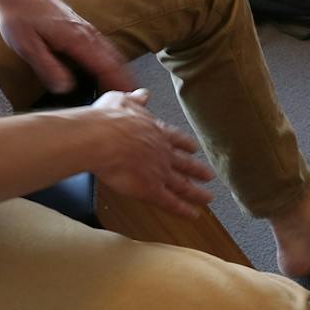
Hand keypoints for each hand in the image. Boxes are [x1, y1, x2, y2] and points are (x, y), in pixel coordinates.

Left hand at [0, 0, 135, 95]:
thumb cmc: (20, 17)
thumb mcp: (28, 47)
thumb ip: (48, 67)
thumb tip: (65, 88)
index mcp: (76, 40)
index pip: (105, 66)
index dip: (117, 83)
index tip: (127, 97)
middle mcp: (86, 33)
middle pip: (115, 60)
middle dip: (126, 78)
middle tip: (134, 96)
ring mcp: (86, 29)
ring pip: (112, 52)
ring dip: (121, 69)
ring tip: (127, 85)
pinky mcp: (81, 26)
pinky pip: (104, 46)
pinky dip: (113, 59)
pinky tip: (111, 66)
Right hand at [81, 89, 214, 216]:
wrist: (101, 139)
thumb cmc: (106, 120)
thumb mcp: (122, 101)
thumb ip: (135, 100)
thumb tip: (143, 94)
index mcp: (156, 131)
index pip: (176, 139)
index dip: (185, 145)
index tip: (194, 148)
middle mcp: (163, 152)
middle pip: (185, 163)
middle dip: (197, 170)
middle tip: (209, 176)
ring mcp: (160, 172)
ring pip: (183, 185)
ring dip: (196, 192)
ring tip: (208, 198)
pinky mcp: (151, 190)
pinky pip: (171, 202)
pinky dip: (183, 209)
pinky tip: (193, 214)